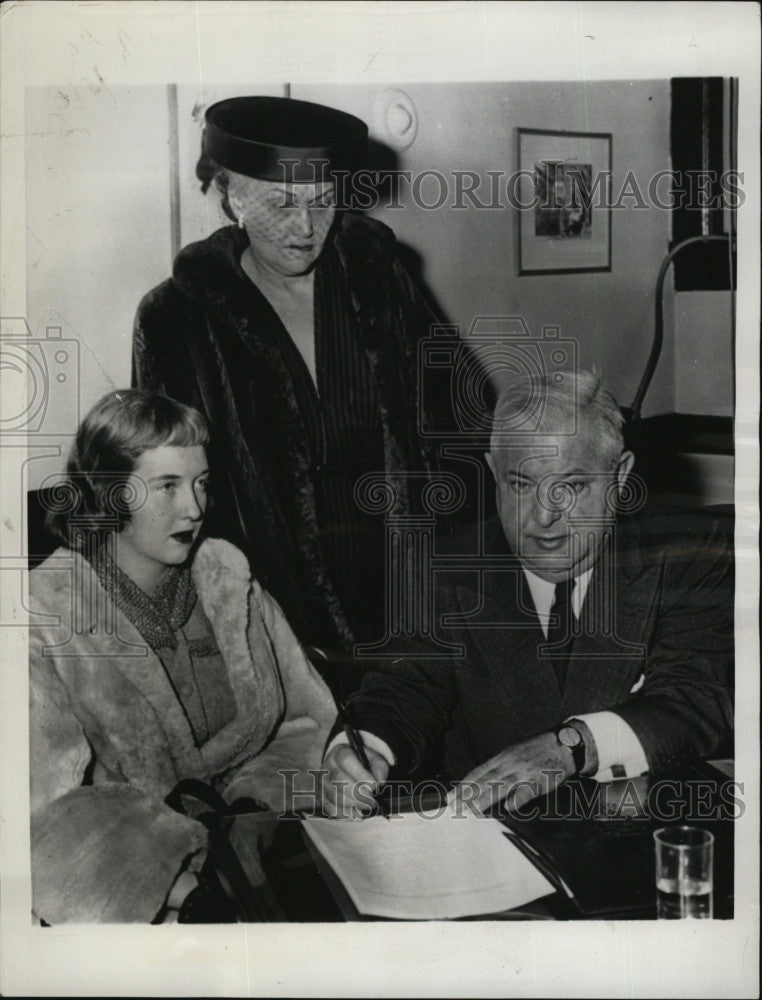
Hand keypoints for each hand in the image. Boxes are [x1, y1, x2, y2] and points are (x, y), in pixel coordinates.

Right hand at [320, 744, 389, 818]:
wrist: (348, 769)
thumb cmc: (363, 764)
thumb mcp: (374, 760)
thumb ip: (379, 768)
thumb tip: (378, 783)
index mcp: (340, 751)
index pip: (346, 760)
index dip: (360, 774)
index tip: (373, 785)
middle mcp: (328, 766)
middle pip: (338, 779)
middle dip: (357, 793)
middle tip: (372, 800)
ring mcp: (323, 783)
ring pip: (334, 796)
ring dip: (353, 804)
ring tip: (368, 806)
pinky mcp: (323, 798)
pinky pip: (331, 809)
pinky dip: (346, 814)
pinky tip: (358, 814)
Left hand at [450, 731, 575, 813]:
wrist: (564, 744)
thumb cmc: (537, 750)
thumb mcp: (515, 753)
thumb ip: (499, 767)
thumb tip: (480, 782)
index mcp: (503, 756)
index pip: (479, 771)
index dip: (464, 784)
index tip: (450, 796)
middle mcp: (511, 763)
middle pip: (486, 779)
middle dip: (468, 794)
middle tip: (454, 806)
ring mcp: (525, 771)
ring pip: (501, 785)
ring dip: (485, 798)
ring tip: (471, 809)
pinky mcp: (541, 780)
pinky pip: (527, 791)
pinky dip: (518, 799)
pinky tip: (508, 807)